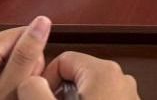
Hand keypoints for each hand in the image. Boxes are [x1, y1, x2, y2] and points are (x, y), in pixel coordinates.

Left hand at [0, 15, 52, 99]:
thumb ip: (25, 57)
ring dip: (9, 76)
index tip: (22, 82)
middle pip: (13, 44)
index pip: (23, 33)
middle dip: (19, 68)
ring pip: (5, 57)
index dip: (31, 59)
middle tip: (8, 94)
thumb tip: (42, 22)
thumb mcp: (6, 93)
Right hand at [22, 53, 138, 99]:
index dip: (44, 79)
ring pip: (89, 91)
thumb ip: (36, 92)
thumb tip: (29, 80)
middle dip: (58, 94)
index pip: (64, 59)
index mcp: (104, 71)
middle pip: (76, 76)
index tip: (38, 97)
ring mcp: (128, 95)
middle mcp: (121, 78)